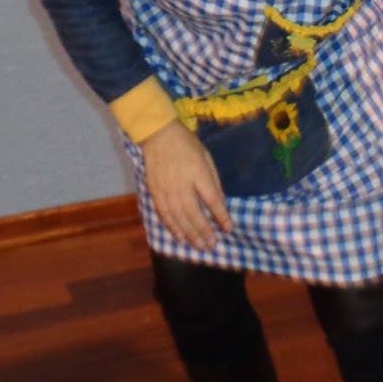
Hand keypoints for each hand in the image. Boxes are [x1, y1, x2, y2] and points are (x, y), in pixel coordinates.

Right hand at [139, 120, 232, 248]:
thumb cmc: (186, 145)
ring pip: (178, 218)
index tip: (228, 229)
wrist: (158, 135)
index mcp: (198, 173)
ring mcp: (166, 190)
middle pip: (194, 214)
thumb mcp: (206, 157)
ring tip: (199, 246)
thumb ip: (213, 180)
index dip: (221, 216)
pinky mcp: (155, 192)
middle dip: (204, 231)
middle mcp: (182, 185)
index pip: (212, 200)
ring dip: (189, 234)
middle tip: (212, 245)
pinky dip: (172, 228)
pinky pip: (164, 214)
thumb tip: (219, 202)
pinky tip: (179, 237)